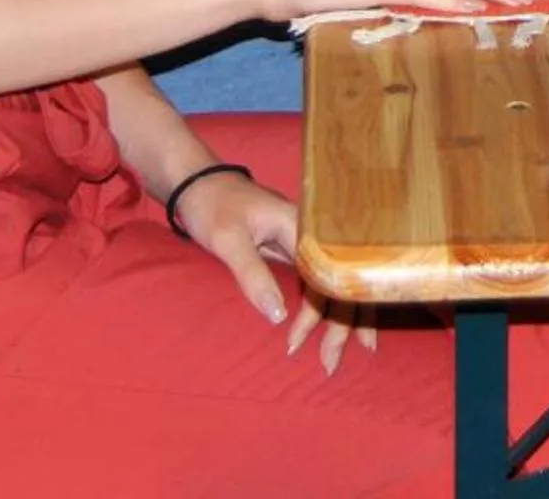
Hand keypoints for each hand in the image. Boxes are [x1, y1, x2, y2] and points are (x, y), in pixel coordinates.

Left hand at [167, 170, 380, 372]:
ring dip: (343, 318)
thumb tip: (278, 316)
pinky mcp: (294, 251)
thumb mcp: (226, 239)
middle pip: (342, 282)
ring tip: (350, 352)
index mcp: (303, 228)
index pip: (325, 278)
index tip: (292, 342)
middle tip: (330, 365)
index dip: (316, 314)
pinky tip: (337, 325)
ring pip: (336, 283)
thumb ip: (252, 274)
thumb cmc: (212, 205)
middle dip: (344, 324)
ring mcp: (305, 244)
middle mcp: (312, 236)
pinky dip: (328, 306)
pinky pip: (320, 281)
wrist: (198, 182)